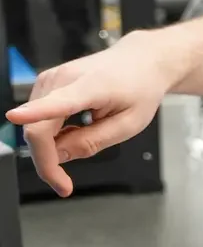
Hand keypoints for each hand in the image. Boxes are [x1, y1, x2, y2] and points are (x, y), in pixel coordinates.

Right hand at [5, 32, 174, 196]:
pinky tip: (77, 127)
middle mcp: (63, 78)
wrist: (141, 61)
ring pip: (36, 127)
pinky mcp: (45, 83)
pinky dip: (52, 133)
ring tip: (87, 136)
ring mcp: (51, 79)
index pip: (58, 102)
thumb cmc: (139, 90)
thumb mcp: (129, 124)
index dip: (35, 113)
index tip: (17, 117)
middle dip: (47, 161)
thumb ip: (92, 142)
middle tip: (64, 185)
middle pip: (39, 128)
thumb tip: (57, 156)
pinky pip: (40, 119)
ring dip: (51, 147)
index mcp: (91, 87)